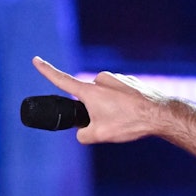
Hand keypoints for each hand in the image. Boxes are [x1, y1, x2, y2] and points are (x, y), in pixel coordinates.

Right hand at [31, 56, 179, 143]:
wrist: (160, 114)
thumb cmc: (129, 123)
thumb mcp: (99, 135)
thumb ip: (82, 135)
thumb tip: (82, 131)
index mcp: (90, 91)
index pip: (61, 80)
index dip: (46, 71)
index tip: (36, 59)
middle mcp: (101, 80)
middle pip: (87, 99)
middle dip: (93, 112)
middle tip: (110, 123)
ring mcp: (117, 79)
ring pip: (104, 98)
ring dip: (110, 109)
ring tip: (125, 120)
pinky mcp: (129, 81)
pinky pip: (118, 96)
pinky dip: (122, 106)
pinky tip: (133, 114)